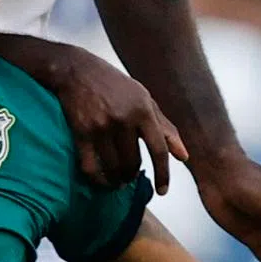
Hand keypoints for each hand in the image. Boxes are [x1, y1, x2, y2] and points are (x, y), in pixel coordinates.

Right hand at [53, 49, 187, 192]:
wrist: (77, 70)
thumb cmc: (114, 85)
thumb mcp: (144, 99)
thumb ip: (165, 127)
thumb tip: (184, 157)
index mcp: (143, 110)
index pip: (158, 150)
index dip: (163, 174)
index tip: (162, 191)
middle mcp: (123, 119)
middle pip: (133, 162)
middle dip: (133, 175)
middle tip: (130, 176)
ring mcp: (101, 127)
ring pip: (113, 167)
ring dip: (117, 179)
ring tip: (117, 180)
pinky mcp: (81, 132)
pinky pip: (90, 166)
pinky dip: (97, 179)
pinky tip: (101, 179)